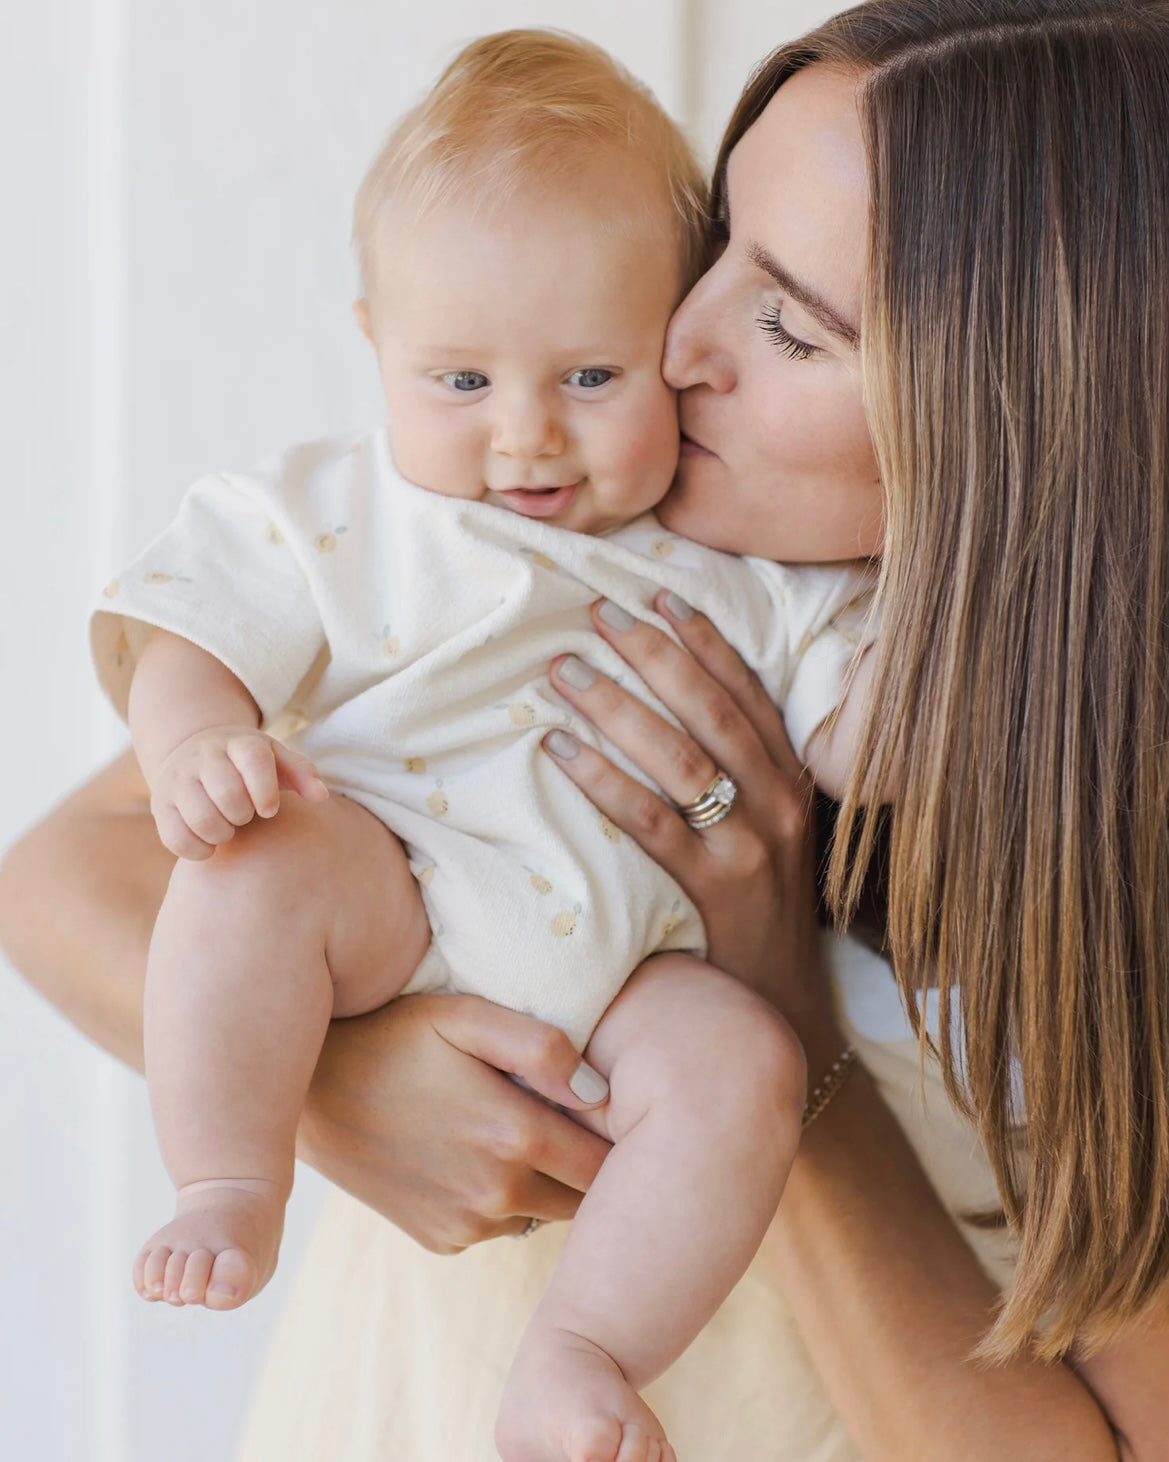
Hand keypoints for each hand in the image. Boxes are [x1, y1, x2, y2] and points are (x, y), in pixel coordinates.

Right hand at [149, 724, 327, 859]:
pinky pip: (176, 838)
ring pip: (201, 818)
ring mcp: (177, 780)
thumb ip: (301, 773)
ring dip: (222, 833)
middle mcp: (204, 757)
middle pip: (228, 793)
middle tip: (245, 817)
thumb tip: (321, 796)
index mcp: (238, 743)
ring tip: (228, 828)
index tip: (269, 810)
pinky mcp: (160, 805)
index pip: (254, 759)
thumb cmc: (246, 764)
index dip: (265, 790)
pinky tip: (209, 843)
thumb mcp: (275, 758)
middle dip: (243, 814)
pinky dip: (198, 849)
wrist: (191, 752)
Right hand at [300, 994, 611, 1250]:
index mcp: (513, 1135)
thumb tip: (599, 1091)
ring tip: (519, 1130)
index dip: (619, 1136)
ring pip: (545, 1213)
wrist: (310, 1090)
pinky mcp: (440, 1241)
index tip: (615, 1109)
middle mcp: (494, 1193)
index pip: (607, 1162)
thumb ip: (541, 1046)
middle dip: (589, 1163)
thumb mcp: (465, 1015)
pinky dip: (504, 1199)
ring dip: (547, 1183)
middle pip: (584, 1197)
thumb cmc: (394, 1035)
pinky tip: (475, 1153)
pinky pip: (500, 1226)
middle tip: (573, 1118)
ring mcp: (465, 1225)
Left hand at [544, 593, 834, 1042]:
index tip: (660, 595)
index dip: (706, 639)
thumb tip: (674, 717)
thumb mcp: (771, 833)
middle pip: (712, 710)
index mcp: (795, 780)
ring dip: (618, 706)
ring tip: (565, 670)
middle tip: (597, 614)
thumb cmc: (761, 910)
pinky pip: (651, 821)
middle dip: (654, 653)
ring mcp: (752, 844)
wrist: (781, 1003)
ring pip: (680, 756)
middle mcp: (781, 802)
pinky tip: (559, 748)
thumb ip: (741, 778)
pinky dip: (602, 779)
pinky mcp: (717, 886)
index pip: (750, 692)